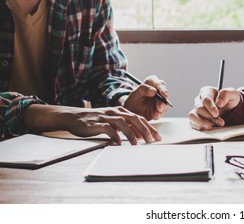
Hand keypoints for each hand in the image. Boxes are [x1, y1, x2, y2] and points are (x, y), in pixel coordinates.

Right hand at [24, 105, 160, 144]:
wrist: (74, 117)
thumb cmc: (95, 121)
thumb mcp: (112, 122)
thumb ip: (124, 127)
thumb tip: (139, 136)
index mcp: (121, 111)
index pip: (139, 118)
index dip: (149, 127)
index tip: (157, 137)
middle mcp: (115, 112)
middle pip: (134, 119)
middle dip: (145, 130)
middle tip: (152, 141)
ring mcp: (106, 116)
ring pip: (123, 122)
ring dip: (131, 133)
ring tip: (137, 144)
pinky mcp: (96, 123)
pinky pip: (108, 128)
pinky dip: (115, 135)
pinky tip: (118, 143)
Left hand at [123, 75, 169, 120]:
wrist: (130, 111)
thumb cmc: (132, 100)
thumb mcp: (134, 94)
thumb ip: (143, 89)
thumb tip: (154, 90)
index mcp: (151, 82)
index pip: (159, 84)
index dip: (163, 89)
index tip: (164, 95)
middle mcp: (157, 90)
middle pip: (164, 94)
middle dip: (163, 102)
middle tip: (159, 108)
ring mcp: (159, 100)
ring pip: (165, 103)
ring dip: (162, 109)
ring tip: (156, 115)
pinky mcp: (160, 108)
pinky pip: (162, 111)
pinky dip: (159, 114)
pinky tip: (155, 116)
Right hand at [188, 86, 239, 130]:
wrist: (230, 109)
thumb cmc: (229, 100)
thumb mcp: (232, 94)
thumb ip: (226, 94)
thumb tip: (218, 103)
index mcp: (206, 92)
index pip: (205, 99)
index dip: (210, 107)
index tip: (216, 114)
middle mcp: (199, 100)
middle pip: (199, 108)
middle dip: (209, 117)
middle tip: (220, 122)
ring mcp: (196, 110)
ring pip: (192, 116)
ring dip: (201, 122)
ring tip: (210, 127)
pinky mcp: (195, 119)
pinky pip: (192, 123)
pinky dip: (198, 126)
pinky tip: (207, 128)